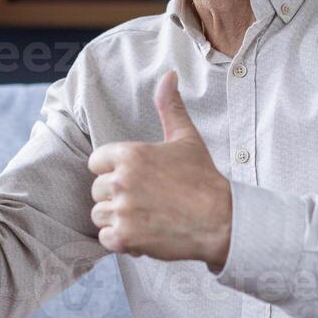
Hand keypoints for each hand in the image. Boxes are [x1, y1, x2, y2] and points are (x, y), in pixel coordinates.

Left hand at [86, 70, 231, 268]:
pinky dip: (121, 241)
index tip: (135, 179)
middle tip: (145, 201)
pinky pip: (106, 239)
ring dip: (117, 219)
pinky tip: (143, 234)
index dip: (113, 171)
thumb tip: (169, 76)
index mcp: (130, 154)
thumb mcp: (186, 138)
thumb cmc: (203, 179)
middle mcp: (121, 180)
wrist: (221, 219)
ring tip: (143, 217)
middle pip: (97, 189)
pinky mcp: (126, 237)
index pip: (97, 162)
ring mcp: (123, 210)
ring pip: (99, 215)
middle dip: (116, 197)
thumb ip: (170, 106)